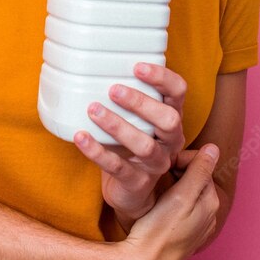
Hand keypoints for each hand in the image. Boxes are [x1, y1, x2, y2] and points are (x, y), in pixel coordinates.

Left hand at [72, 62, 187, 227]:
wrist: (131, 193)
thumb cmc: (131, 146)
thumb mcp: (136, 121)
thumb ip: (127, 100)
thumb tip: (94, 67)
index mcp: (172, 119)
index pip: (178, 92)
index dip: (162, 78)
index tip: (137, 66)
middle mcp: (170, 141)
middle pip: (168, 119)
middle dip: (141, 103)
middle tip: (114, 90)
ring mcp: (156, 164)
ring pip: (144, 144)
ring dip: (117, 125)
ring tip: (93, 110)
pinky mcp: (137, 182)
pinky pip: (118, 167)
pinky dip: (97, 151)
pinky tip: (81, 137)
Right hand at [119, 144, 220, 259]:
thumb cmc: (161, 229)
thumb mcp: (181, 196)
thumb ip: (199, 171)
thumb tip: (214, 148)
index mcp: (210, 200)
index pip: (201, 164)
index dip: (181, 159)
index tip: (164, 164)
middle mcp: (209, 212)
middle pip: (195, 176)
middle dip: (178, 171)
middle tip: (158, 174)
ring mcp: (198, 222)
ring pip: (188, 190)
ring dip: (174, 183)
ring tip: (158, 188)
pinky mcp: (185, 229)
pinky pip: (182, 204)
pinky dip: (172, 197)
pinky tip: (159, 202)